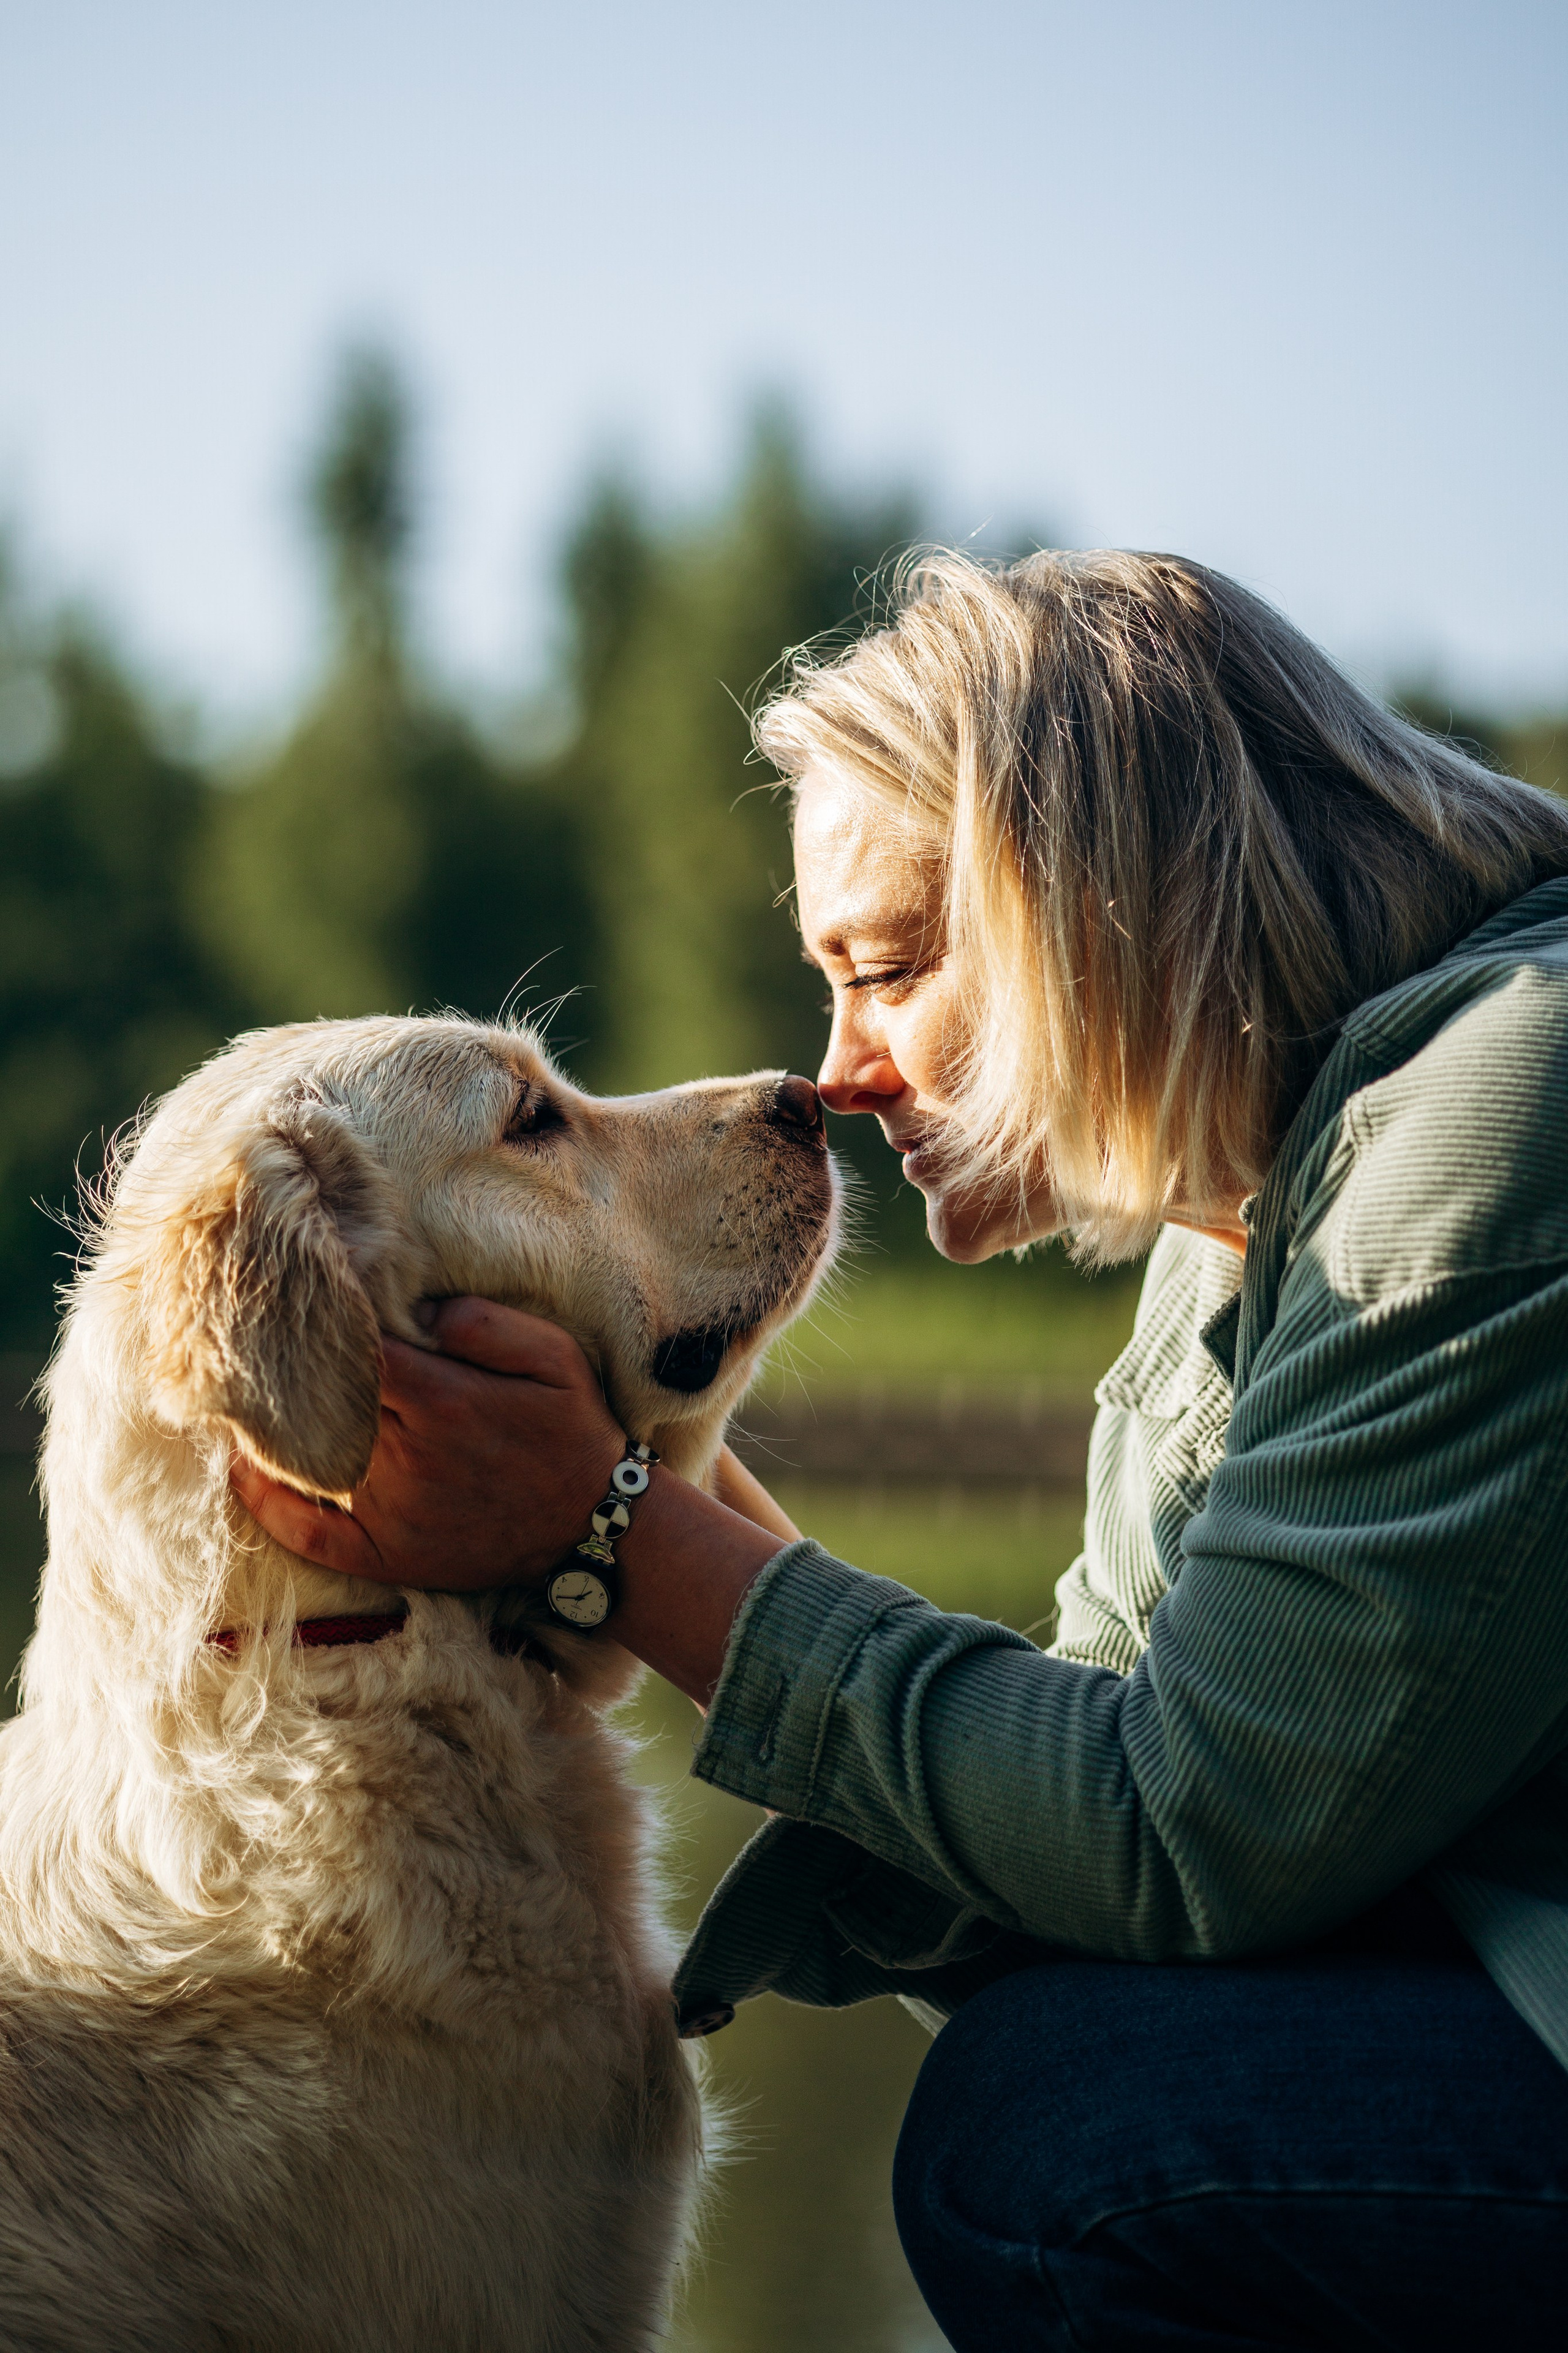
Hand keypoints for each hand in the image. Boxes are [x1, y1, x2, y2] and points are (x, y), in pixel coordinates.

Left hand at [230, 1297, 621, 1590]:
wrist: (594, 1526)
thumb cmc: (572, 1432)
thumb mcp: (556, 1358)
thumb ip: (489, 1323)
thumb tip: (419, 1308)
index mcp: (443, 1400)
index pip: (354, 1352)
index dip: (326, 1328)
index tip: (309, 1309)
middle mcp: (408, 1457)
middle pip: (323, 1400)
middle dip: (296, 1373)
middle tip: (261, 1345)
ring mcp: (392, 1510)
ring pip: (307, 1457)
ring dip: (275, 1427)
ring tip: (247, 1394)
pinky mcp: (386, 1554)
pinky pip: (308, 1534)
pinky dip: (268, 1504)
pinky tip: (244, 1471)